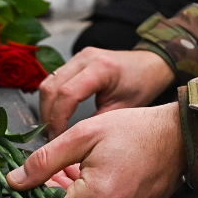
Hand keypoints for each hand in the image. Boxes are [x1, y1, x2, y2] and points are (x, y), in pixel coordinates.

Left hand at [8, 104, 183, 197]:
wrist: (180, 137)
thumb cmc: (134, 130)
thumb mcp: (83, 135)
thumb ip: (44, 160)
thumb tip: (12, 182)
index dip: (37, 187)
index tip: (33, 171)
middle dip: (56, 188)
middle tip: (62, 161)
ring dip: (74, 192)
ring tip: (80, 164)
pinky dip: (92, 197)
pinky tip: (96, 174)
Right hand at [39, 46, 173, 136]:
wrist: (150, 64)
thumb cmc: (142, 84)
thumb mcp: (123, 109)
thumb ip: (97, 123)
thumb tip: (71, 140)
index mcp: (101, 68)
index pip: (67, 94)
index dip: (58, 119)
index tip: (57, 139)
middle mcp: (86, 58)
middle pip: (51, 87)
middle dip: (48, 115)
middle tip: (52, 137)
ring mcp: (79, 57)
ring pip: (49, 82)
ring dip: (47, 107)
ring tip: (53, 128)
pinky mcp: (76, 60)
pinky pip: (55, 79)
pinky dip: (52, 98)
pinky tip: (57, 115)